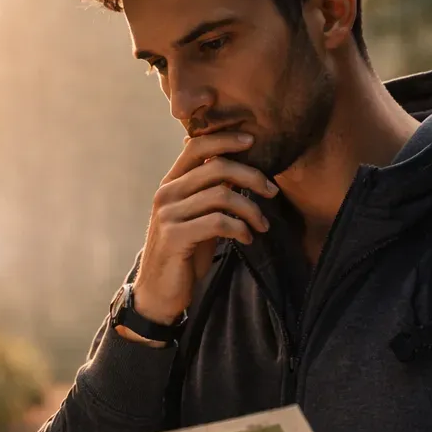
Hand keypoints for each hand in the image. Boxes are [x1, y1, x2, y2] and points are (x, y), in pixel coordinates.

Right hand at [130, 131, 279, 323]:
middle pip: (217, 168)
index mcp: (170, 183)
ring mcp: (168, 215)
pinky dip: (240, 228)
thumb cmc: (184, 253)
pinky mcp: (175, 237)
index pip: (196, 146)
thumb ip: (210, 193)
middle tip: (272, 191)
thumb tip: (241, 170)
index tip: (252, 141)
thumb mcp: (197, 217)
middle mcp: (166, 194)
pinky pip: (218, 222)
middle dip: (252, 176)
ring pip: (222, 195)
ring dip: (251, 209)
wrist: (159, 292)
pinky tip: (246, 238)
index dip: (225, 139)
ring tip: (262, 225)